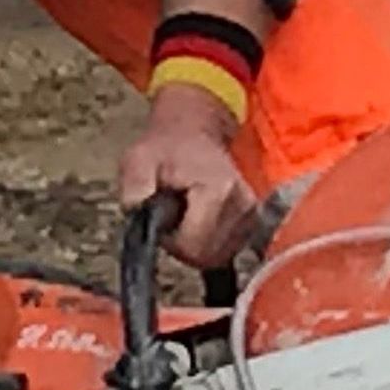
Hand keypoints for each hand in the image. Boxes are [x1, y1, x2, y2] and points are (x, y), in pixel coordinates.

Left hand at [119, 87, 257, 271]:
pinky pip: (228, 251)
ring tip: (186, 215)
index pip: (193, 247)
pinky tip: (201, 221)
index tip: (163, 219)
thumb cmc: (165, 149)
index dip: (171, 241)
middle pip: (207, 256)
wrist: (194, 133)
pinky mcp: (254, 220)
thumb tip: (138, 214)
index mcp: (219, 190)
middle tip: (173, 217)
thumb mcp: (137, 161)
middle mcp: (243, 204)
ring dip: (196, 244)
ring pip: (218, 257)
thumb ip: (135, 190)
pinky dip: (210, 242)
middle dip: (183, 245)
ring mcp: (252, 213)